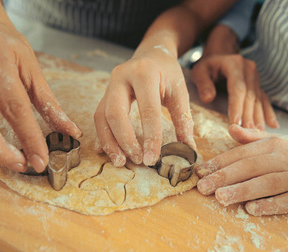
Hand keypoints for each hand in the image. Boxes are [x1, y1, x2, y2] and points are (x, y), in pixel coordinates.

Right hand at [94, 46, 194, 166]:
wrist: (151, 54)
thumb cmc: (167, 73)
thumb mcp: (179, 91)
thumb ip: (183, 119)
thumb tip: (189, 149)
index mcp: (144, 72)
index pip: (147, 109)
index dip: (150, 136)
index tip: (152, 158)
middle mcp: (121, 77)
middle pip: (115, 113)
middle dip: (125, 140)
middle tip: (138, 160)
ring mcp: (109, 85)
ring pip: (102, 117)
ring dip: (110, 142)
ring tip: (121, 162)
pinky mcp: (104, 95)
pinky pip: (98, 118)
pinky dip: (103, 136)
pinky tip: (108, 152)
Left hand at [191, 54, 278, 129]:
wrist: (220, 56)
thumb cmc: (207, 66)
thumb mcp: (199, 71)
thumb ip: (203, 84)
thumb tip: (208, 99)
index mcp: (235, 64)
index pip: (238, 89)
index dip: (237, 107)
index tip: (235, 123)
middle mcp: (249, 70)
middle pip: (250, 96)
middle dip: (249, 116)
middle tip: (248, 133)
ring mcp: (256, 78)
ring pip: (258, 100)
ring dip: (259, 118)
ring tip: (259, 134)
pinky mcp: (258, 85)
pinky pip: (264, 100)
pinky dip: (268, 113)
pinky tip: (273, 126)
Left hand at [195, 125, 287, 215]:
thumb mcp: (275, 142)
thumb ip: (251, 139)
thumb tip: (230, 128)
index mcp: (273, 145)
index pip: (242, 153)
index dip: (220, 163)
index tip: (200, 172)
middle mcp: (286, 158)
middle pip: (252, 167)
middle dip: (225, 177)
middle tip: (203, 187)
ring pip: (268, 184)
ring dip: (243, 191)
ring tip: (220, 198)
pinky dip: (269, 205)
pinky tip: (250, 209)